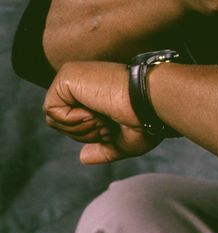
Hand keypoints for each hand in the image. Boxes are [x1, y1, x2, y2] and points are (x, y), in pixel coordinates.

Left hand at [43, 61, 158, 164]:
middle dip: (85, 132)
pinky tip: (95, 108)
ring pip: (55, 120)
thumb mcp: (123, 140)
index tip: (113, 123)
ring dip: (82, 127)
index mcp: (96, 91)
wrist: (151, 103)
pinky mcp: (66, 76)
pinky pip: (51, 111)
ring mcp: (73, 75)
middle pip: (61, 123)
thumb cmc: (145, 119)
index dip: (92, 133)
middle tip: (108, 119)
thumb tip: (83, 157)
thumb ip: (102, 147)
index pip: (74, 122)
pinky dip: (74, 119)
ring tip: (103, 112)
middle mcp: (83, 81)